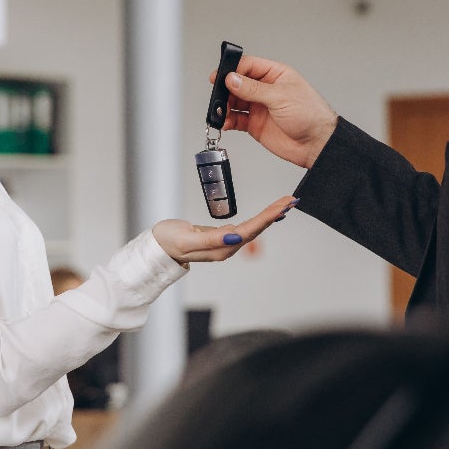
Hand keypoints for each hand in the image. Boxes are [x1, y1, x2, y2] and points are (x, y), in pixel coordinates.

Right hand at [153, 196, 297, 263]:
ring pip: (253, 228)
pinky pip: (246, 226)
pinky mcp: (221, 237)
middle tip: (291, 201)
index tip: (282, 206)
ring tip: (285, 205)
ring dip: (270, 216)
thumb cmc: (168, 242)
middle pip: (256, 228)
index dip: (267, 217)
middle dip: (274, 214)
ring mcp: (225, 243)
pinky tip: (266, 215)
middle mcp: (227, 247)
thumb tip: (234, 237)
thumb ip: (210, 240)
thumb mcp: (186, 240)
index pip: (250, 230)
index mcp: (221, 248)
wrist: (157, 247)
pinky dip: (259, 219)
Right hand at [209, 54, 338, 168]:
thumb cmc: (310, 114)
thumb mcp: (280, 96)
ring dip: (224, 106)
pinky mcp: (254, 123)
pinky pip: (235, 119)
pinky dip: (227, 120)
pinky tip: (225, 122)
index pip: (248, 66)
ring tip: (220, 111)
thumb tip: (232, 79)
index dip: (232, 70)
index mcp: (274, 75)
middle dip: (225, 89)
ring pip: (234, 101)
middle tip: (218, 96)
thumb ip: (254, 89)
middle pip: (237, 83)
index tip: (220, 76)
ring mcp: (259, 106)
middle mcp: (265, 89)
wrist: (316, 144)